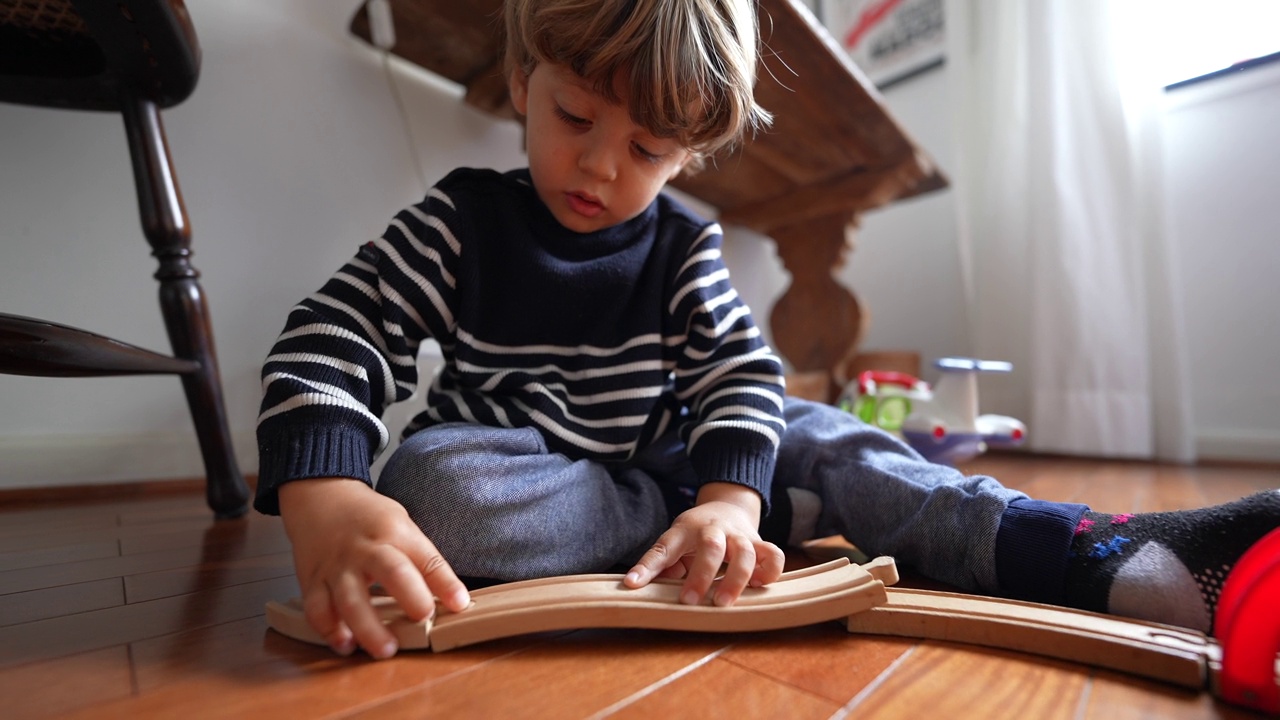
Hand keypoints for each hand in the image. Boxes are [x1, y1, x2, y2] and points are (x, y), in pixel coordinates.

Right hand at [278, 478, 469, 658]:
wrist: (320, 496)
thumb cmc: (368, 517)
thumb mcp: (401, 524)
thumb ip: (421, 559)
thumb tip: (450, 599)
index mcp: (394, 532)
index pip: (426, 558)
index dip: (445, 582)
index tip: (459, 605)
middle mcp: (366, 548)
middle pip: (391, 572)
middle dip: (411, 598)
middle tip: (423, 620)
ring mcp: (337, 565)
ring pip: (350, 599)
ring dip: (368, 628)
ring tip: (385, 649)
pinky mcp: (313, 580)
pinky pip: (318, 609)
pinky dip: (329, 630)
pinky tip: (345, 645)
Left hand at [623, 482, 784, 606]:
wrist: (728, 506)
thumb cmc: (695, 534)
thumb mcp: (675, 541)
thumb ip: (663, 563)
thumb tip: (642, 587)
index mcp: (685, 530)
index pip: (664, 547)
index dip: (648, 567)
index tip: (634, 584)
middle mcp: (714, 530)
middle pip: (711, 547)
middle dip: (702, 576)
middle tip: (690, 602)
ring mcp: (740, 535)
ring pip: (746, 552)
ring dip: (737, 579)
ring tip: (724, 603)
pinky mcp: (760, 543)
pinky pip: (774, 555)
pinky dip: (769, 572)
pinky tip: (758, 587)